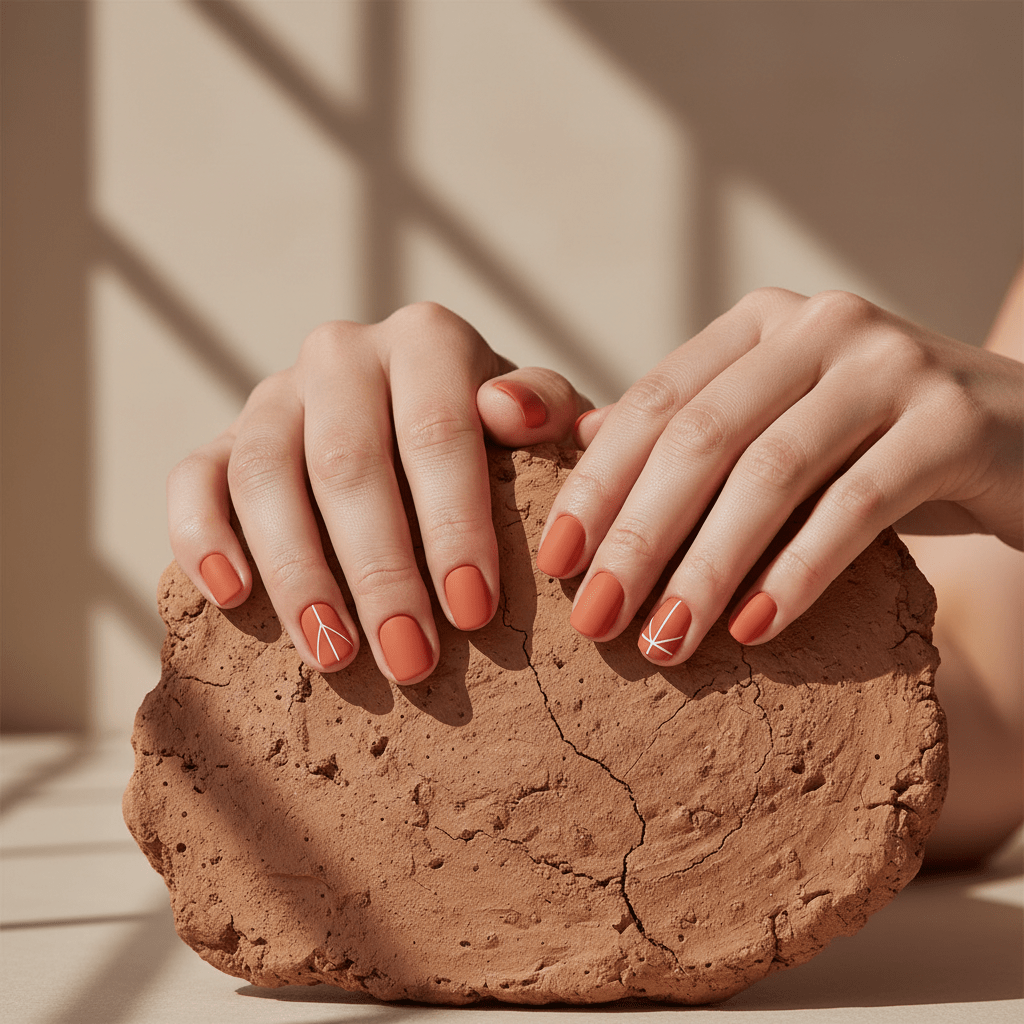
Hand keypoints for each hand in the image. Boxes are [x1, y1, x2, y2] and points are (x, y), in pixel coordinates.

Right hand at [168, 302, 587, 683]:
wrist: (420, 413)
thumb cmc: (494, 434)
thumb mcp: (538, 416)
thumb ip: (546, 407)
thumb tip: (509, 411)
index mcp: (426, 340)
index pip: (437, 431)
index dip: (454, 524)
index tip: (474, 610)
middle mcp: (342, 355)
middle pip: (347, 463)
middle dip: (380, 570)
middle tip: (411, 658)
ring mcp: (275, 394)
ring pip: (265, 477)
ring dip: (298, 573)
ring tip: (334, 655)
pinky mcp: (226, 437)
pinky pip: (194, 478)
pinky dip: (202, 536)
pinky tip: (232, 596)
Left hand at [540, 288, 1022, 663]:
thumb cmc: (877, 448)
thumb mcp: (777, 428)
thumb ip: (688, 426)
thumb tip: (575, 441)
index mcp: (761, 326)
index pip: (654, 403)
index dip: (596, 484)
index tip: (555, 562)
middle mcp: (821, 326)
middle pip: (700, 437)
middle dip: (636, 536)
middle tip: (593, 620)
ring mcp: (892, 364)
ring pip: (771, 473)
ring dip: (706, 568)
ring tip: (664, 642)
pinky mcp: (955, 421)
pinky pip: (856, 506)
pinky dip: (797, 573)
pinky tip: (754, 630)